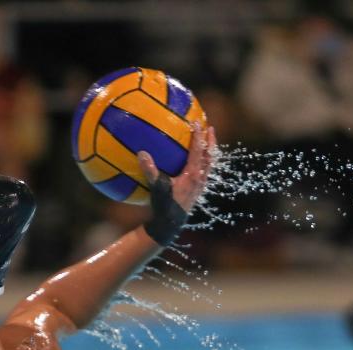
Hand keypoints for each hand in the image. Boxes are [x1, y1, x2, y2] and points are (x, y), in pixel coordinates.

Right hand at [136, 123, 215, 244]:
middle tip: (210, 128)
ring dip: (209, 152)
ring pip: (209, 165)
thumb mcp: (156, 188)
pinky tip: (194, 162)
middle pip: (209, 156)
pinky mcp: (197, 192)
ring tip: (207, 142)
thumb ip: (150, 170)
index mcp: (192, 175)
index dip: (198, 136)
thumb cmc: (163, 206)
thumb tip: (141, 153)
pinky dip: (202, 164)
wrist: (170, 225)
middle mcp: (199, 179)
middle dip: (210, 141)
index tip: (197, 122)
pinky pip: (203, 173)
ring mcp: (200, 186)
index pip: (198, 151)